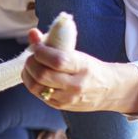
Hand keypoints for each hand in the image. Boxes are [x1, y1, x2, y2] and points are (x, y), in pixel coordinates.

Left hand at [21, 28, 137, 114]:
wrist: (109, 90)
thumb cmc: (91, 68)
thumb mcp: (78, 53)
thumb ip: (55, 43)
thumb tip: (32, 33)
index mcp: (83, 67)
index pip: (56, 60)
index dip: (40, 51)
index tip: (37, 46)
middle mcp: (76, 85)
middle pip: (43, 75)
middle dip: (31, 63)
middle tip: (32, 56)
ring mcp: (68, 98)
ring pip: (37, 87)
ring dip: (27, 74)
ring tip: (31, 66)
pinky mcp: (61, 106)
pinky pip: (39, 95)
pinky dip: (32, 83)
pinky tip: (34, 76)